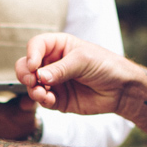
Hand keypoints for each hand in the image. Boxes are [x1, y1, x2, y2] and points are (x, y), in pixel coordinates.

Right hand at [15, 33, 137, 116]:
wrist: (121, 89)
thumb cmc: (106, 66)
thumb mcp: (83, 60)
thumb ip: (61, 69)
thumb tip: (40, 77)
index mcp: (58, 46)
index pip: (36, 45)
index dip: (31, 54)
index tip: (34, 65)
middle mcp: (52, 63)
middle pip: (27, 66)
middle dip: (25, 73)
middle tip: (32, 81)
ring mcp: (54, 82)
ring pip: (31, 85)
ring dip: (33, 89)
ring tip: (42, 94)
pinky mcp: (57, 99)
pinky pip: (42, 100)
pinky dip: (42, 100)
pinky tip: (49, 100)